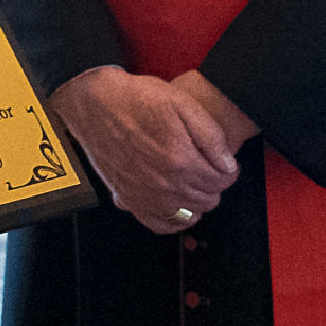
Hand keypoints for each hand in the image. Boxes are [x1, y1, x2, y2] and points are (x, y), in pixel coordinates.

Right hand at [52, 65, 244, 234]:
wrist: (95, 105)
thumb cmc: (136, 100)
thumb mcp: (182, 103)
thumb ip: (211, 136)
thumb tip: (228, 164)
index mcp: (181, 160)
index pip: (223, 180)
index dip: (229, 170)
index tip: (225, 163)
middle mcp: (165, 185)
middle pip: (209, 199)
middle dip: (215, 184)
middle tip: (209, 168)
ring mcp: (146, 197)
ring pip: (189, 214)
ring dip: (197, 200)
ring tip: (194, 181)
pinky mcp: (129, 201)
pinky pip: (161, 225)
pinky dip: (174, 219)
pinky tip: (177, 205)